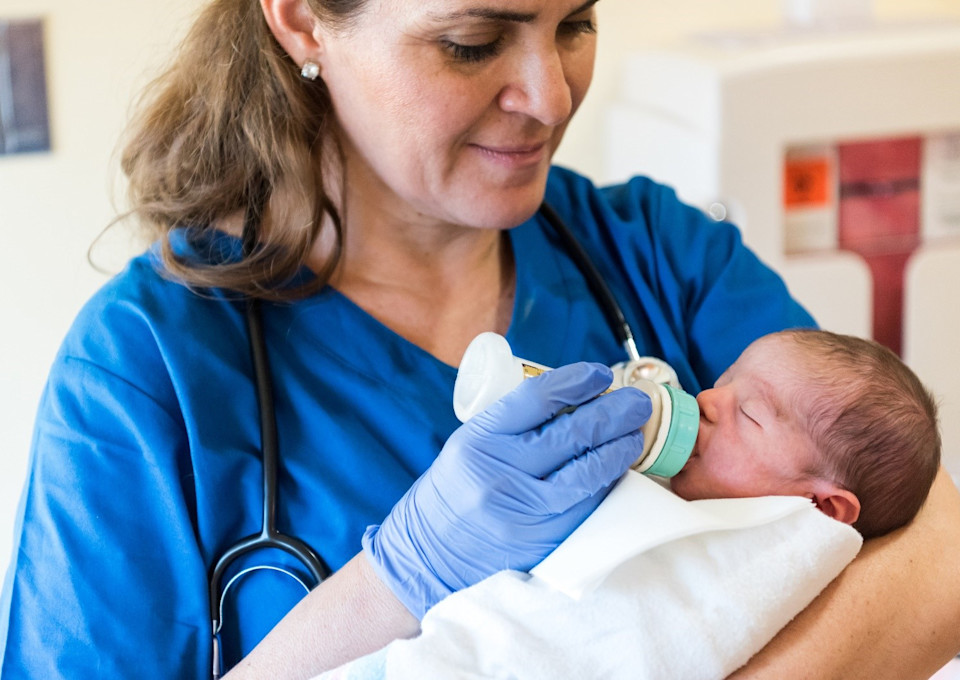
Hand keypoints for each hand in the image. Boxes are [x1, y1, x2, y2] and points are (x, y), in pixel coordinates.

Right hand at [362, 362, 651, 617]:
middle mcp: (501, 473)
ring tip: (635, 433)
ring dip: (619, 449)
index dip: (576, 381)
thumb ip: (513, 422)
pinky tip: (617, 469)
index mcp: (480, 440)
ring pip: (586, 473)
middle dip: (613, 412)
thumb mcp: (470, 443)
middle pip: (571, 433)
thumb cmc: (455, 489)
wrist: (429, 553)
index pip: (537, 399)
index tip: (599, 374)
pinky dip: (605, 483)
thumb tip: (574, 397)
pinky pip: (585, 506)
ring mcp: (523, 510)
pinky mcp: (541, 540)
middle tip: (636, 402)